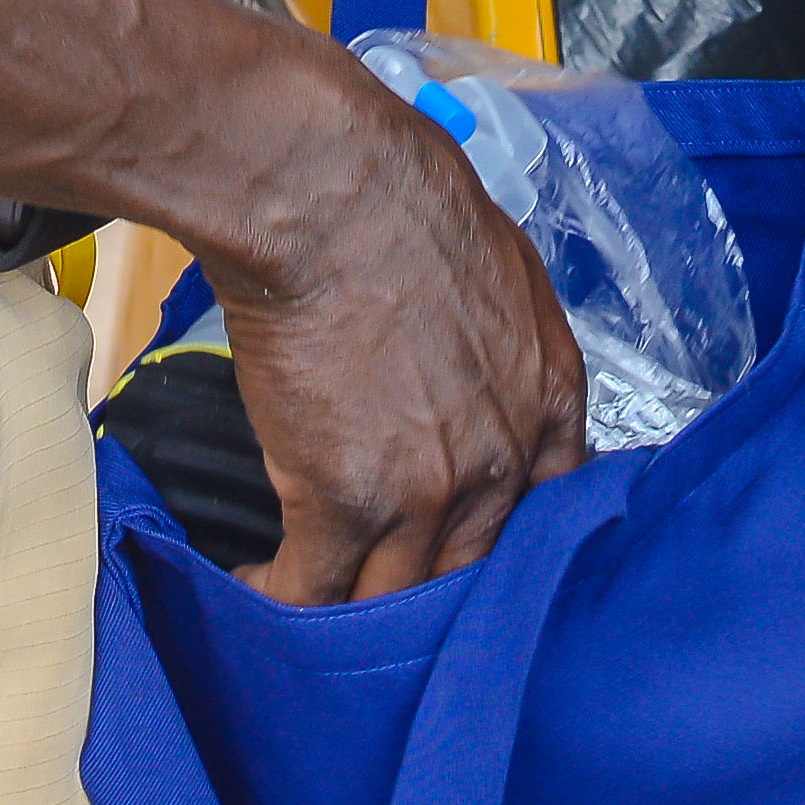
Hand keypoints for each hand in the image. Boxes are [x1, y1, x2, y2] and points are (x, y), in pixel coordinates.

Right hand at [192, 41, 589, 602]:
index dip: (499, 537)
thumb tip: (465, 356)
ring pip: (396, 601)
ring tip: (314, 612)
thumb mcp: (497, 261)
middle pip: (474, 572)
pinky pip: (316, 591)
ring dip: (354, 613)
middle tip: (380, 596)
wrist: (328, 191)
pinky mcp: (345, 504)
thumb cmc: (397, 193)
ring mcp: (428, 494)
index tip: (459, 543)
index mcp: (548, 397)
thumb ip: (500, 336)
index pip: (549, 510)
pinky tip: (255, 585)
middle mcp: (503, 461)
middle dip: (427, 594)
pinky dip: (283, 599)